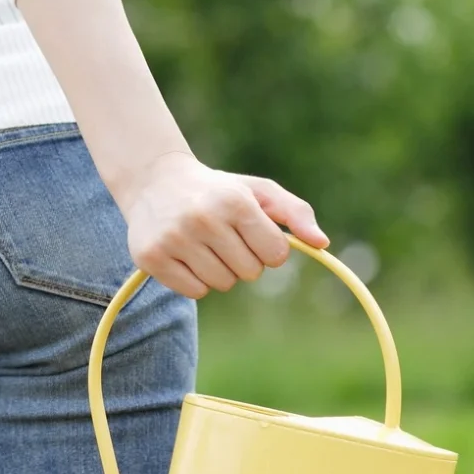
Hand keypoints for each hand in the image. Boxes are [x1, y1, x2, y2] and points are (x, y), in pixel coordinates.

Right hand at [118, 152, 328, 298]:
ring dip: (219, 271)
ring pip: (222, 284)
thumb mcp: (258, 192)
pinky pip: (194, 292)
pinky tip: (185, 255)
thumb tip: (322, 244)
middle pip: (249, 273)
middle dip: (243, 260)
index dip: (269, 249)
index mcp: (234, 202)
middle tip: (223, 237)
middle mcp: (203, 219)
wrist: (154, 181)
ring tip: (203, 244)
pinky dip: (195, 281)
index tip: (254, 235)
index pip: (275, 254)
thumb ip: (295, 213)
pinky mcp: (151, 257)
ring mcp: (174, 239)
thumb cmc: (217, 190)